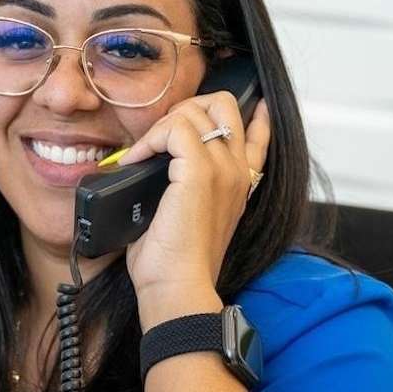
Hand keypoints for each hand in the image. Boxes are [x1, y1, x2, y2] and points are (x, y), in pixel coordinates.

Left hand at [120, 91, 270, 322]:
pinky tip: (136, 159)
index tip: (251, 104)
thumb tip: (145, 172)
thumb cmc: (174, 265)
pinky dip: (150, 138)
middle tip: (160, 134)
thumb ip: (179, 190)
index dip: (253, 116)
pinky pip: (175, 129)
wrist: (178, 287)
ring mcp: (222, 169)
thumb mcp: (182, 220)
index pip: (256, 136)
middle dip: (187, 107)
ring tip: (142, 153)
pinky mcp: (200, 172)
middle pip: (223, 107)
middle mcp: (236, 172)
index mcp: (238, 185)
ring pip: (196, 113)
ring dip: (161, 126)